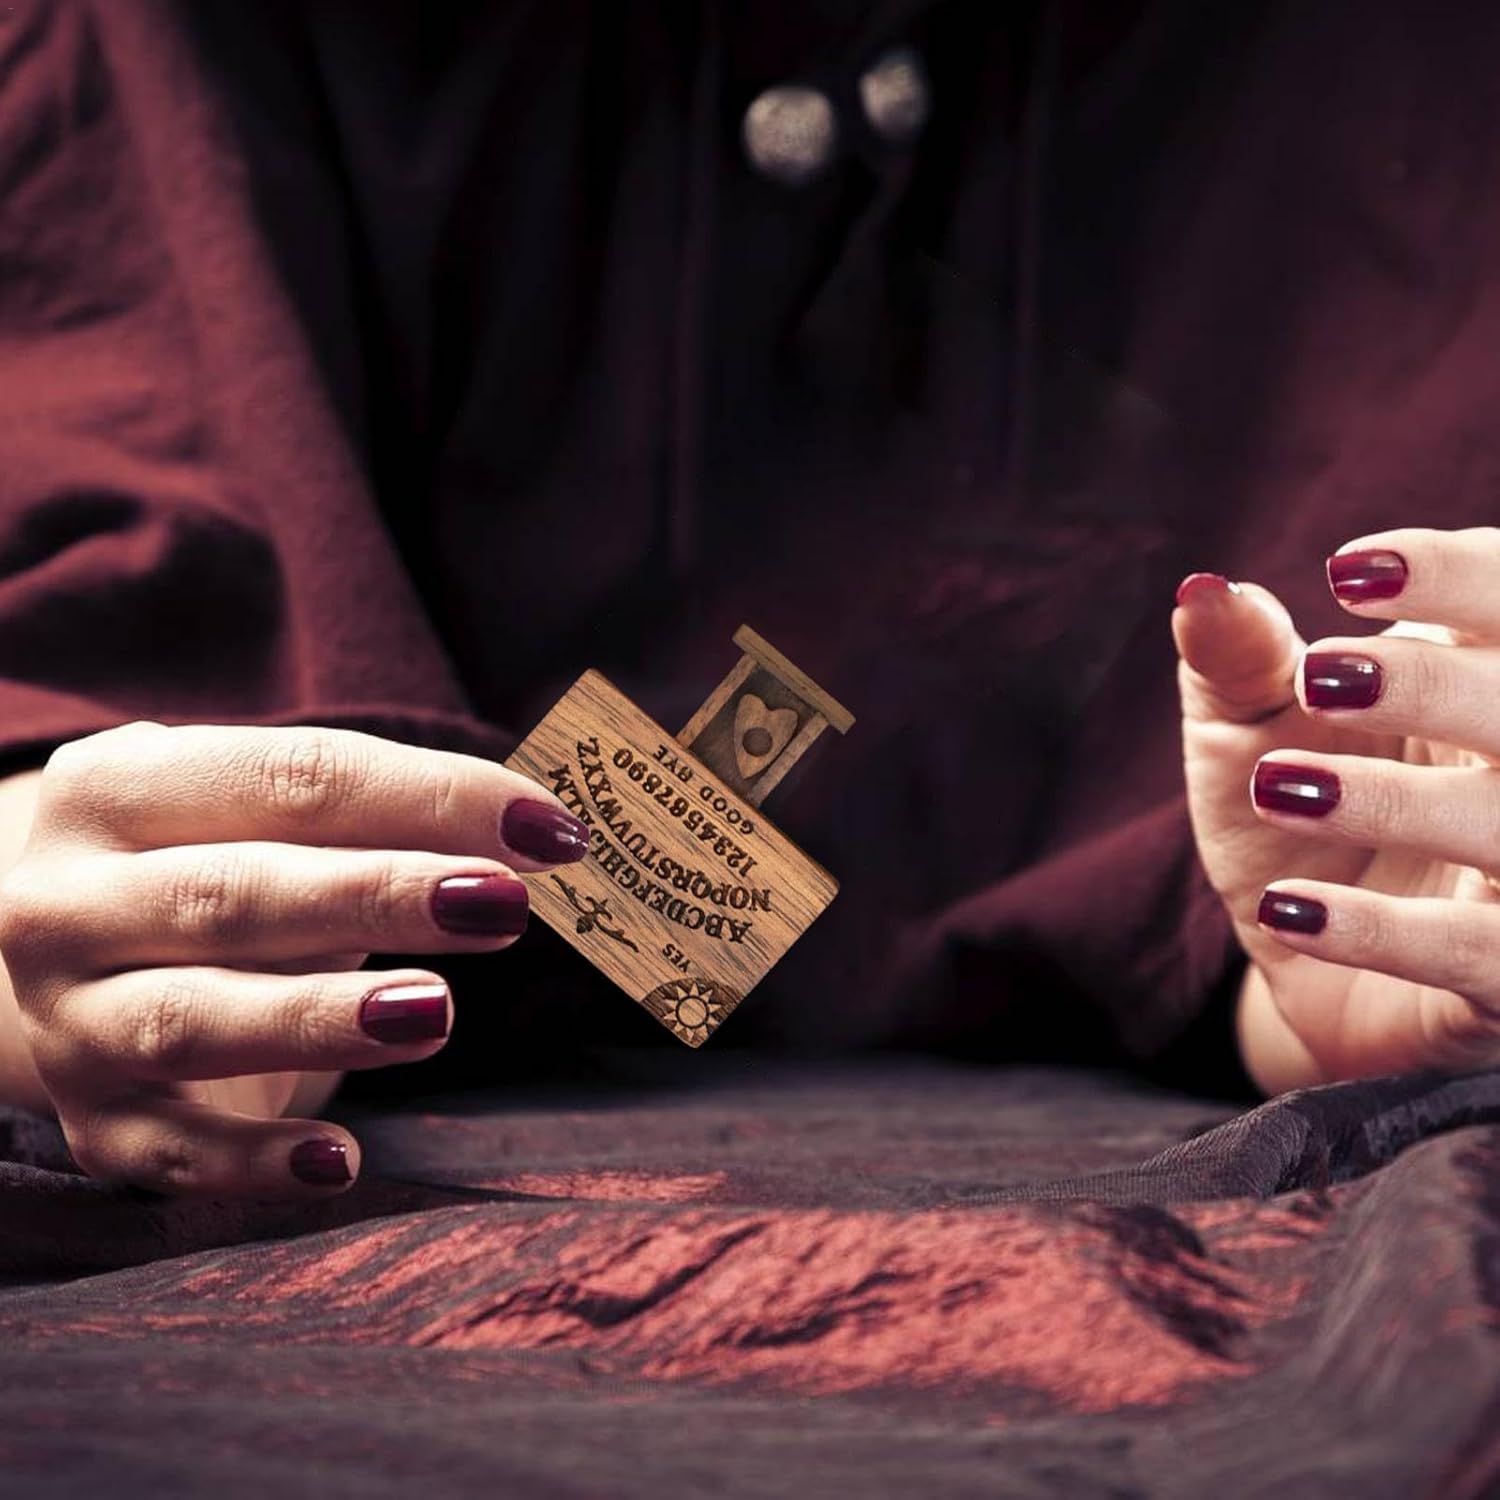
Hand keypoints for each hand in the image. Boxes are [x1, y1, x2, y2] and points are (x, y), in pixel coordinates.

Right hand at [0, 721, 588, 1196]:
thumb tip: (536, 837)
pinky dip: (253, 1162)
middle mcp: (65, 902)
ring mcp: (69, 1020)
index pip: (290, 780)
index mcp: (113, 790)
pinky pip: (170, 1153)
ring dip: (317, 1018)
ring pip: (191, 1020)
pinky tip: (341, 1162)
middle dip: (378, 896)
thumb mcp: (274, 818)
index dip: (427, 798)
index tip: (546, 828)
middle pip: (234, 894)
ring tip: (437, 1015)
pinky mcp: (98, 1123)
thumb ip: (387, 815)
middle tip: (503, 906)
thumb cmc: (223, 862)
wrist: (91, 954)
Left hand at [1176, 527, 1499, 1093]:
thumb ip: (1238, 658)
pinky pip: (1477, 954)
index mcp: (1487, 677)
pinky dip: (1383, 933)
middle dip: (1434, 684)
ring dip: (1399, 804)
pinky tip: (1287, 909)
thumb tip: (1204, 591)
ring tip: (1282, 787)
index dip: (1457, 574)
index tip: (1351, 574)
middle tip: (1324, 678)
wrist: (1297, 953)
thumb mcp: (1248, 725)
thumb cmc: (1289, 810)